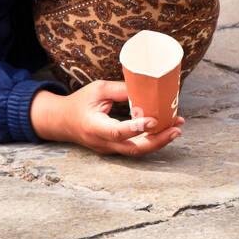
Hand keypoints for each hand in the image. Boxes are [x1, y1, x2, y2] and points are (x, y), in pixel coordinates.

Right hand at [30, 81, 184, 155]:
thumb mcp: (97, 90)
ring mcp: (109, 149)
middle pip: (134, 149)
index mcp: (94, 127)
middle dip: (158, 140)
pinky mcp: (114, 149)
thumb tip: (147, 88)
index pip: (117, 131)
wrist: (61, 122)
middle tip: (176, 128)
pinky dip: (151, 140)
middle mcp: (102, 142)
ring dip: (159, 141)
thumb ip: (121, 90)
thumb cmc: (79, 103)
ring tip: (176, 127)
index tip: (153, 120)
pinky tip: (164, 129)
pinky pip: (135, 147)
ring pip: (137, 151)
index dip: (136, 127)